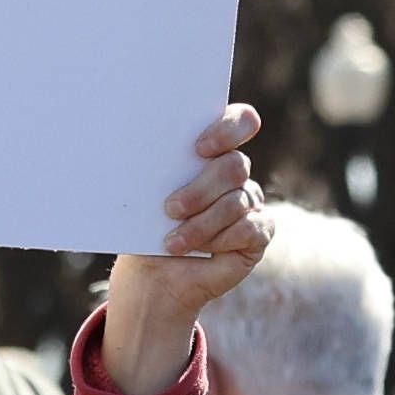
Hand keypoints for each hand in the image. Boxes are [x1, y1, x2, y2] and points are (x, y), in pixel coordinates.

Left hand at [100, 106, 267, 394]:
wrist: (152, 274)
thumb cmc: (145, 227)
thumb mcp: (144, 195)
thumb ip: (153, 167)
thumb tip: (135, 143)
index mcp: (211, 151)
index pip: (240, 121)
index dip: (229, 128)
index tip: (199, 148)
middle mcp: (236, 173)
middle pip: (235, 165)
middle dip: (200, 189)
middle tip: (170, 209)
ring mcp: (251, 202)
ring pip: (237, 200)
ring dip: (201, 224)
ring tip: (172, 242)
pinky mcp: (259, 233)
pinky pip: (250, 229)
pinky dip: (220, 240)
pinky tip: (203, 252)